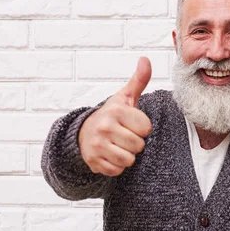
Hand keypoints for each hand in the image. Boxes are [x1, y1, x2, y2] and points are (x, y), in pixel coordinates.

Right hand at [79, 57, 152, 175]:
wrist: (83, 133)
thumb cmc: (111, 115)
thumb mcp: (125, 97)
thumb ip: (139, 80)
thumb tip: (145, 59)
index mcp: (115, 111)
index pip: (146, 128)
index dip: (141, 127)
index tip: (131, 123)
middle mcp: (104, 128)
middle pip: (139, 146)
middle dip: (134, 142)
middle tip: (123, 135)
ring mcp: (97, 146)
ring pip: (129, 160)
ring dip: (127, 155)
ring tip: (117, 145)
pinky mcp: (93, 162)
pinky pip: (117, 170)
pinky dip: (116, 166)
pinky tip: (109, 154)